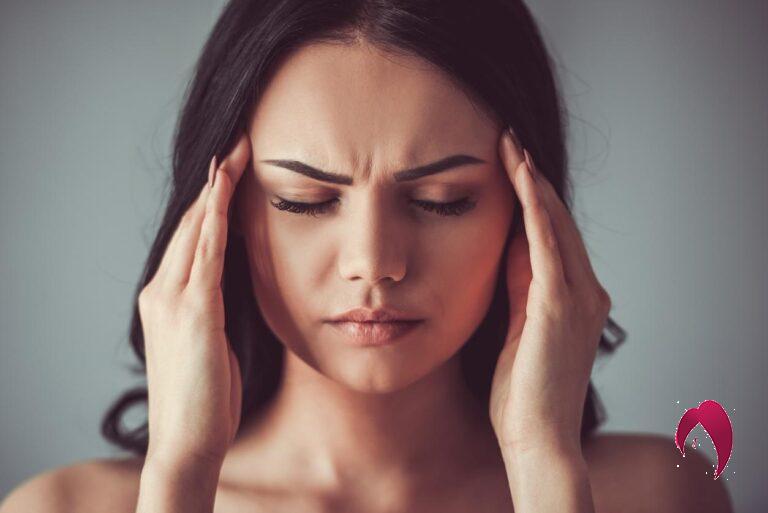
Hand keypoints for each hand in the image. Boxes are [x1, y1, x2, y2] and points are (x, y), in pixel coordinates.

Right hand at [138, 133, 251, 468]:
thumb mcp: (210, 341)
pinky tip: (225, 190)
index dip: (210, 199)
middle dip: (214, 181)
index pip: (191, 236)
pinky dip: (215, 218)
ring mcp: (172, 299)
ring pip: (196, 229)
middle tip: (238, 142)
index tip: (231, 167)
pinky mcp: (192, 312)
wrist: (187, 440)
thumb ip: (215, 306)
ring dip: (217, 187)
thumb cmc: (205, 396)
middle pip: (191, 222)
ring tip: (236, 151)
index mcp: (166, 297)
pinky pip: (206, 254)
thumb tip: (234, 281)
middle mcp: (161, 290)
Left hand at [489, 128, 610, 454]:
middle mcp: (584, 292)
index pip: (550, 237)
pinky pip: (546, 243)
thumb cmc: (522, 395)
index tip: (508, 167)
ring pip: (554, 223)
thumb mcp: (516, 331)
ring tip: (510, 144)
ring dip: (532, 182)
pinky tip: (521, 175)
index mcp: (572, 300)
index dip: (531, 199)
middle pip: (555, 222)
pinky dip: (534, 206)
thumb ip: (518, 290)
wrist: (537, 438)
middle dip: (532, 180)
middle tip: (507, 140)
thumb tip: (507, 252)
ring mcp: (577, 296)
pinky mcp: (559, 304)